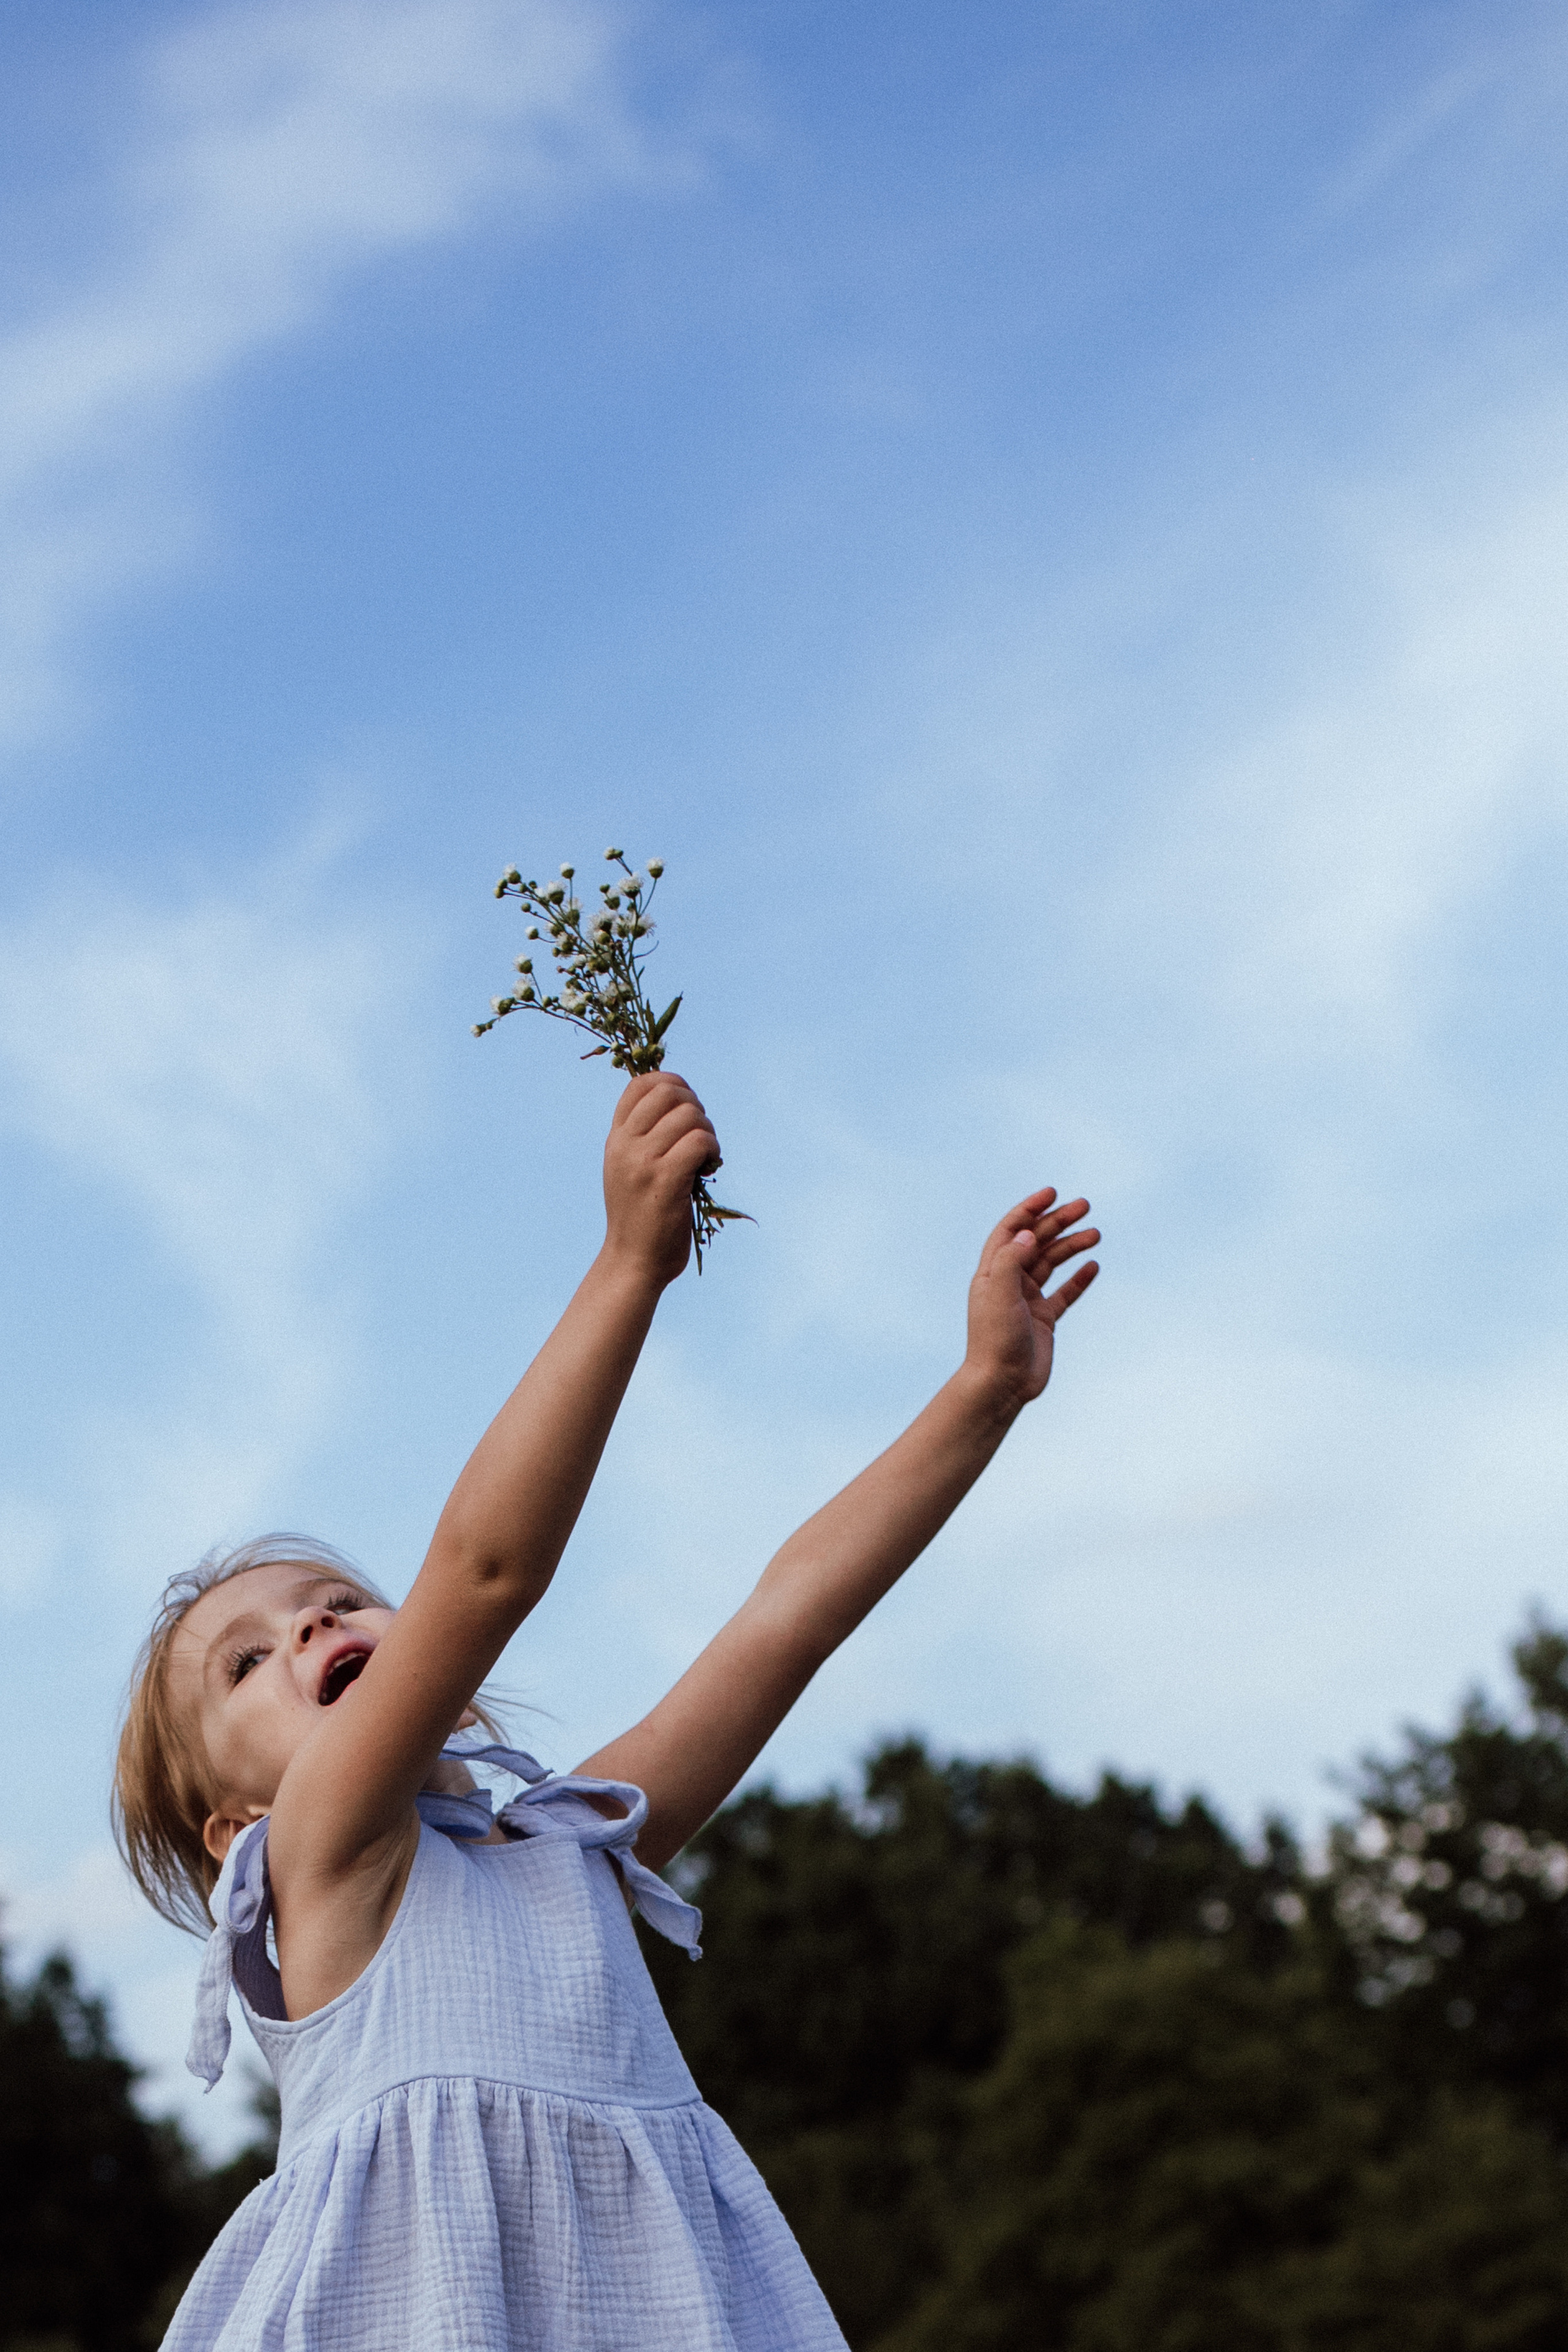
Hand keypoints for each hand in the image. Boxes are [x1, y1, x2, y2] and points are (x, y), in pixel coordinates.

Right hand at [602, 1072, 720, 1287]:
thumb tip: (679, 1101)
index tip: (687, 1106)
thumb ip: (643, 1138)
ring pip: (689, 1115)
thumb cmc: (640, 1216)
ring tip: (706, 1155)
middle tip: (699, 1134)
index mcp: (616, 1139)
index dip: (672, 1084)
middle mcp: (625, 1145)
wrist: (633, 1261)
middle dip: (694, 1106)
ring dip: (708, 1131)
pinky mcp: (665, 1180)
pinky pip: (699, 1142)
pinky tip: (709, 1166)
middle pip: (669, 1092)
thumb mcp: (629, 1169)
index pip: (640, 1084)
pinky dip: (712, 1149)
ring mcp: (643, 1162)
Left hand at [964, 1188, 1099, 1409]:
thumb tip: (1028, 1234)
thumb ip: (1011, 1261)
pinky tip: (1093, 1265)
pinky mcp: (1044, 1319)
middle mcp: (1009, 1282)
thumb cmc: (995, 1340)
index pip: (1011, 1231)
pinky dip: (1078, 1279)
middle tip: (1084, 1206)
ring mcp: (1027, 1300)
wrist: (1001, 1384)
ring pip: (1052, 1263)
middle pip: (1036, 1242)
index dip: (1030, 1209)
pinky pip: (1064, 1293)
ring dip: (1071, 1245)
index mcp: (993, 1272)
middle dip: (1058, 1221)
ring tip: (1095, 1233)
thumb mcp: (999, 1295)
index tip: (1052, 1193)